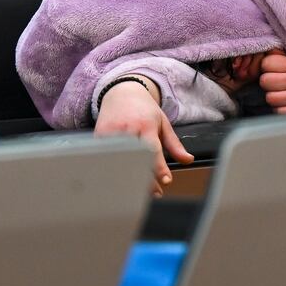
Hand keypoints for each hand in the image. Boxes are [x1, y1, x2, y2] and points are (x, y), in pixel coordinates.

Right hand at [95, 78, 193, 196]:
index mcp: (145, 125)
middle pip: (136, 160)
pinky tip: (120, 181)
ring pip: (119, 162)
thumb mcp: (163, 122)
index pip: (153, 150)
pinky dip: (113, 171)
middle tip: (155, 192)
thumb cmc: (144, 109)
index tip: (166, 181)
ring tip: (139, 190)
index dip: (159, 168)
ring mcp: (111, 134)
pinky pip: (105, 159)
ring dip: (129, 178)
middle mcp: (127, 129)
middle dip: (146, 179)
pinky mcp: (98, 138)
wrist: (121, 92)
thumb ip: (174, 144)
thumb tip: (188, 160)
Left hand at [259, 51, 285, 113]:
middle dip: (269, 85)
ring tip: (284, 95)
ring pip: (269, 98)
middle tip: (279, 85)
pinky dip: (281, 110)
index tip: (275, 72)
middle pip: (264, 81)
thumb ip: (279, 57)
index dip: (267, 68)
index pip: (266, 62)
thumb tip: (265, 48)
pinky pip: (277, 111)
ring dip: (274, 98)